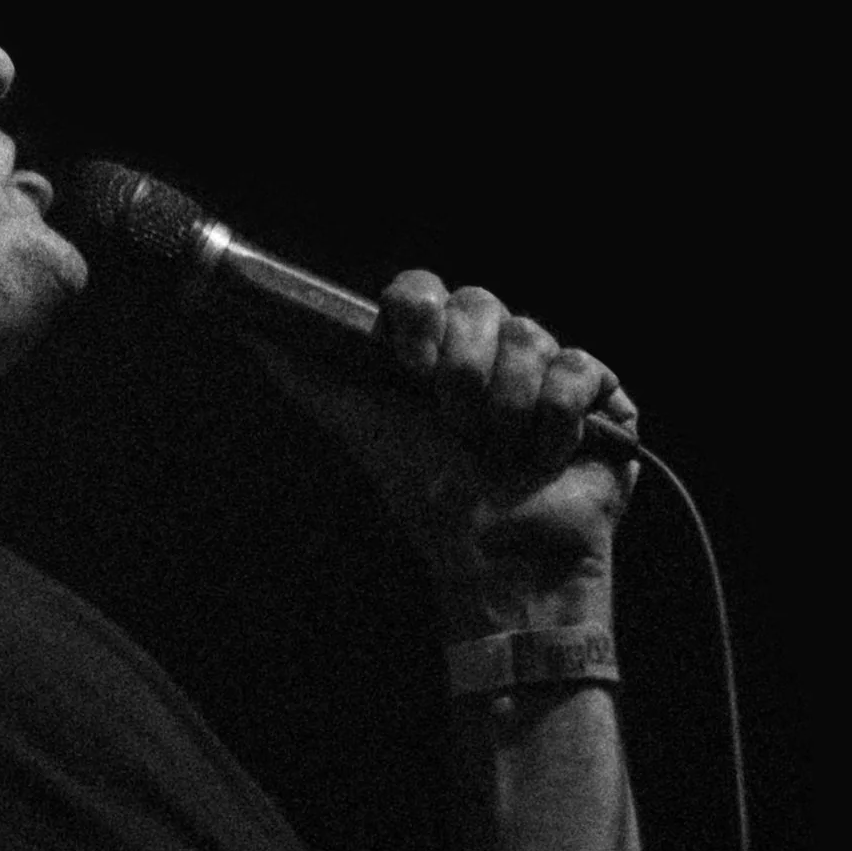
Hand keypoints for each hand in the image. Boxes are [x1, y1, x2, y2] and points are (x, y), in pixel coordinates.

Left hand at [246, 274, 639, 635]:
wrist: (497, 561)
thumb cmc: (431, 496)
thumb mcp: (360, 426)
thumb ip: (309, 376)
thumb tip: (250, 329)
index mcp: (438, 349)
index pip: (425, 289)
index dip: (418, 314)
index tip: (408, 361)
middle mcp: (493, 350)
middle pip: (479, 301)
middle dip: (463, 368)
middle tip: (456, 421)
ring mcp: (547, 370)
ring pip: (530, 333)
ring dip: (506, 405)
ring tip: (500, 450)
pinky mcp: (601, 396)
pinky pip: (579, 367)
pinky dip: (555, 418)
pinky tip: (546, 454)